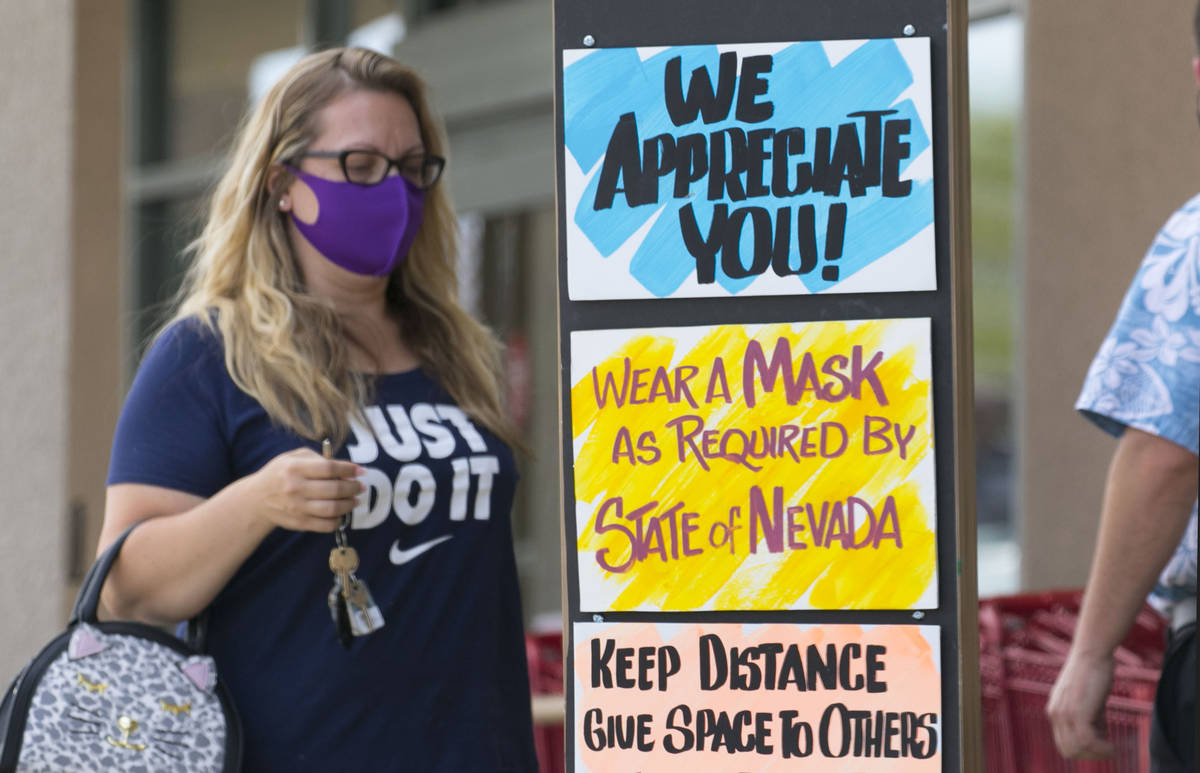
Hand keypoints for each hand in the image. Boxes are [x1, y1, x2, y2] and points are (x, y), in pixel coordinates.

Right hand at [245, 447, 363, 532]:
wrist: (256, 499)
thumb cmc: (280, 474)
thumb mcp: (294, 458)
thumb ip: (319, 460)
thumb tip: (345, 470)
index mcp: (295, 467)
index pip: (329, 468)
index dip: (349, 469)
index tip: (361, 471)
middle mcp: (295, 487)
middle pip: (334, 489)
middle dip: (353, 488)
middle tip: (360, 487)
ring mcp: (297, 507)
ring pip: (332, 508)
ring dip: (349, 504)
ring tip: (355, 500)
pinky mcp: (298, 523)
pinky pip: (325, 525)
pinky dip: (338, 520)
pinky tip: (341, 514)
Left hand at [1046, 650, 1115, 759]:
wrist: (1092, 652)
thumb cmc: (1094, 672)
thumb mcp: (1089, 700)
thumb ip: (1090, 718)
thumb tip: (1099, 737)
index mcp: (1055, 710)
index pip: (1063, 744)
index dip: (1083, 751)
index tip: (1102, 748)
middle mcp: (1055, 713)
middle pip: (1068, 751)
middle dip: (1090, 756)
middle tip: (1110, 751)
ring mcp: (1064, 713)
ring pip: (1077, 749)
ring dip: (1098, 754)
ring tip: (1113, 750)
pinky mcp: (1077, 711)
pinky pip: (1087, 741)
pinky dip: (1103, 749)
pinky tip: (1115, 747)